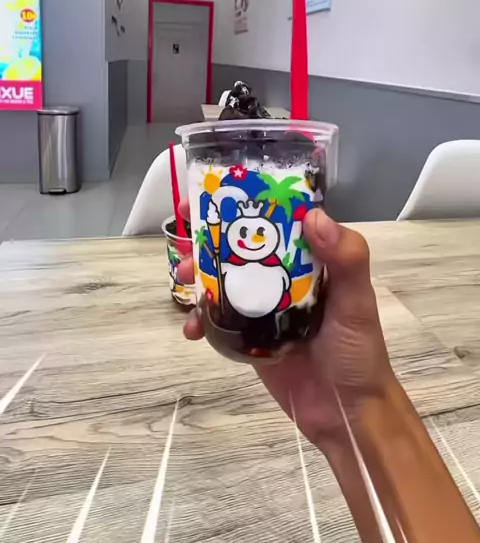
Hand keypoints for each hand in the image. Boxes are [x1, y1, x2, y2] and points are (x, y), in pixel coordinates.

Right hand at [178, 202, 393, 451]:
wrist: (347, 411)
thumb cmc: (357, 349)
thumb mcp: (357, 300)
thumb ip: (345, 257)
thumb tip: (312, 215)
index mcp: (309, 258)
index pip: (276, 218)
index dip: (246, 201)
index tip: (216, 191)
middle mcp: (283, 275)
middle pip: (240, 246)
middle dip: (208, 237)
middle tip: (183, 234)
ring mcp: (263, 306)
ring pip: (223, 279)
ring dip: (198, 275)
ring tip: (183, 279)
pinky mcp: (248, 337)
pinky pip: (218, 321)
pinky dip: (200, 320)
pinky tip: (190, 327)